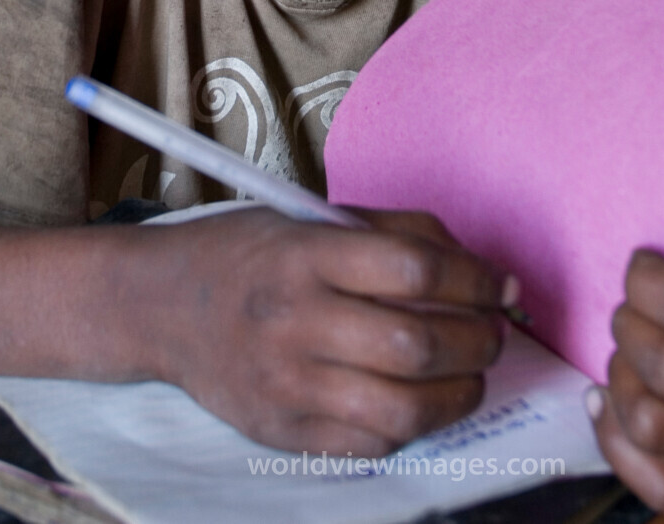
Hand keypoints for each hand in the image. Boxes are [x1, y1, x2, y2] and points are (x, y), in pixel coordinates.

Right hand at [133, 206, 508, 455]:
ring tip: (470, 372)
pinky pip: (370, 446)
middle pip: (415, 345)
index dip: (474, 280)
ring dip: (459, 393)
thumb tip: (483, 271)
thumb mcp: (315, 217)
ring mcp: (287, 384)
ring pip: (402, 409)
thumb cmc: (251, 252)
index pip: (414, 270)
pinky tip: (421, 400)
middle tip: (494, 330)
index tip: (500, 284)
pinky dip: (413, 426)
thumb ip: (398, 232)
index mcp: (306, 254)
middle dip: (478, 341)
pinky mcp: (283, 432)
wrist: (163, 305)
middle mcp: (295, 320)